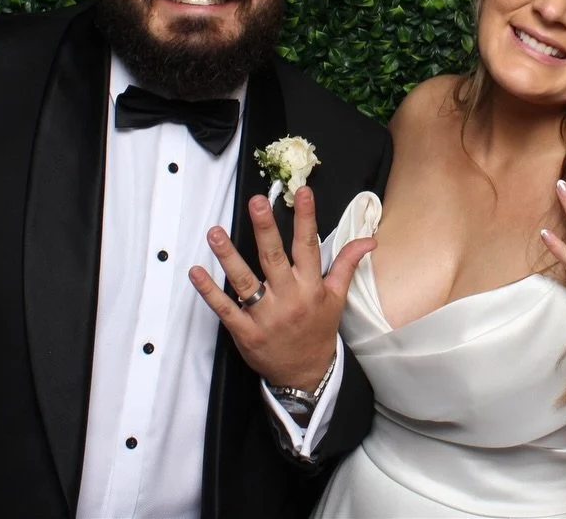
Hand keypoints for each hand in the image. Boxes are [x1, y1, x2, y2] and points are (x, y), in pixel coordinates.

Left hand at [190, 186, 374, 391]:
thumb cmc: (318, 330)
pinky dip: (209, 292)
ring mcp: (265, 316)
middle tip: (255, 203)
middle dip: (265, 229)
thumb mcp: (337, 297)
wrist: (306, 374)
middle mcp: (288, 298)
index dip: (306, 218)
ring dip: (228, 256)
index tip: (302, 191)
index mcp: (311, 287)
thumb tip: (368, 240)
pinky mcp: (245, 332)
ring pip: (245, 281)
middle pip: (274, 259)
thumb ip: (347, 264)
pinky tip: (196, 272)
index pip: (309, 246)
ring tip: (215, 232)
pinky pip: (225, 309)